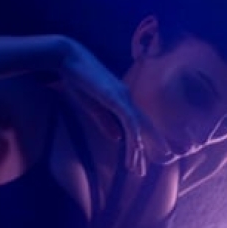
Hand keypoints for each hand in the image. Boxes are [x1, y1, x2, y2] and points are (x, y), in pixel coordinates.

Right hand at [58, 38, 168, 175]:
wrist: (68, 59)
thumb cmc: (78, 80)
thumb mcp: (92, 107)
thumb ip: (105, 122)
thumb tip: (118, 140)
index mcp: (122, 100)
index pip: (137, 123)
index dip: (145, 139)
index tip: (146, 157)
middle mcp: (126, 98)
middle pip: (143, 126)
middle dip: (152, 145)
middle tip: (158, 163)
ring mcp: (122, 96)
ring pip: (136, 127)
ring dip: (138, 149)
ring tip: (138, 168)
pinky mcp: (115, 96)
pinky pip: (128, 119)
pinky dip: (134, 134)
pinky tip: (137, 148)